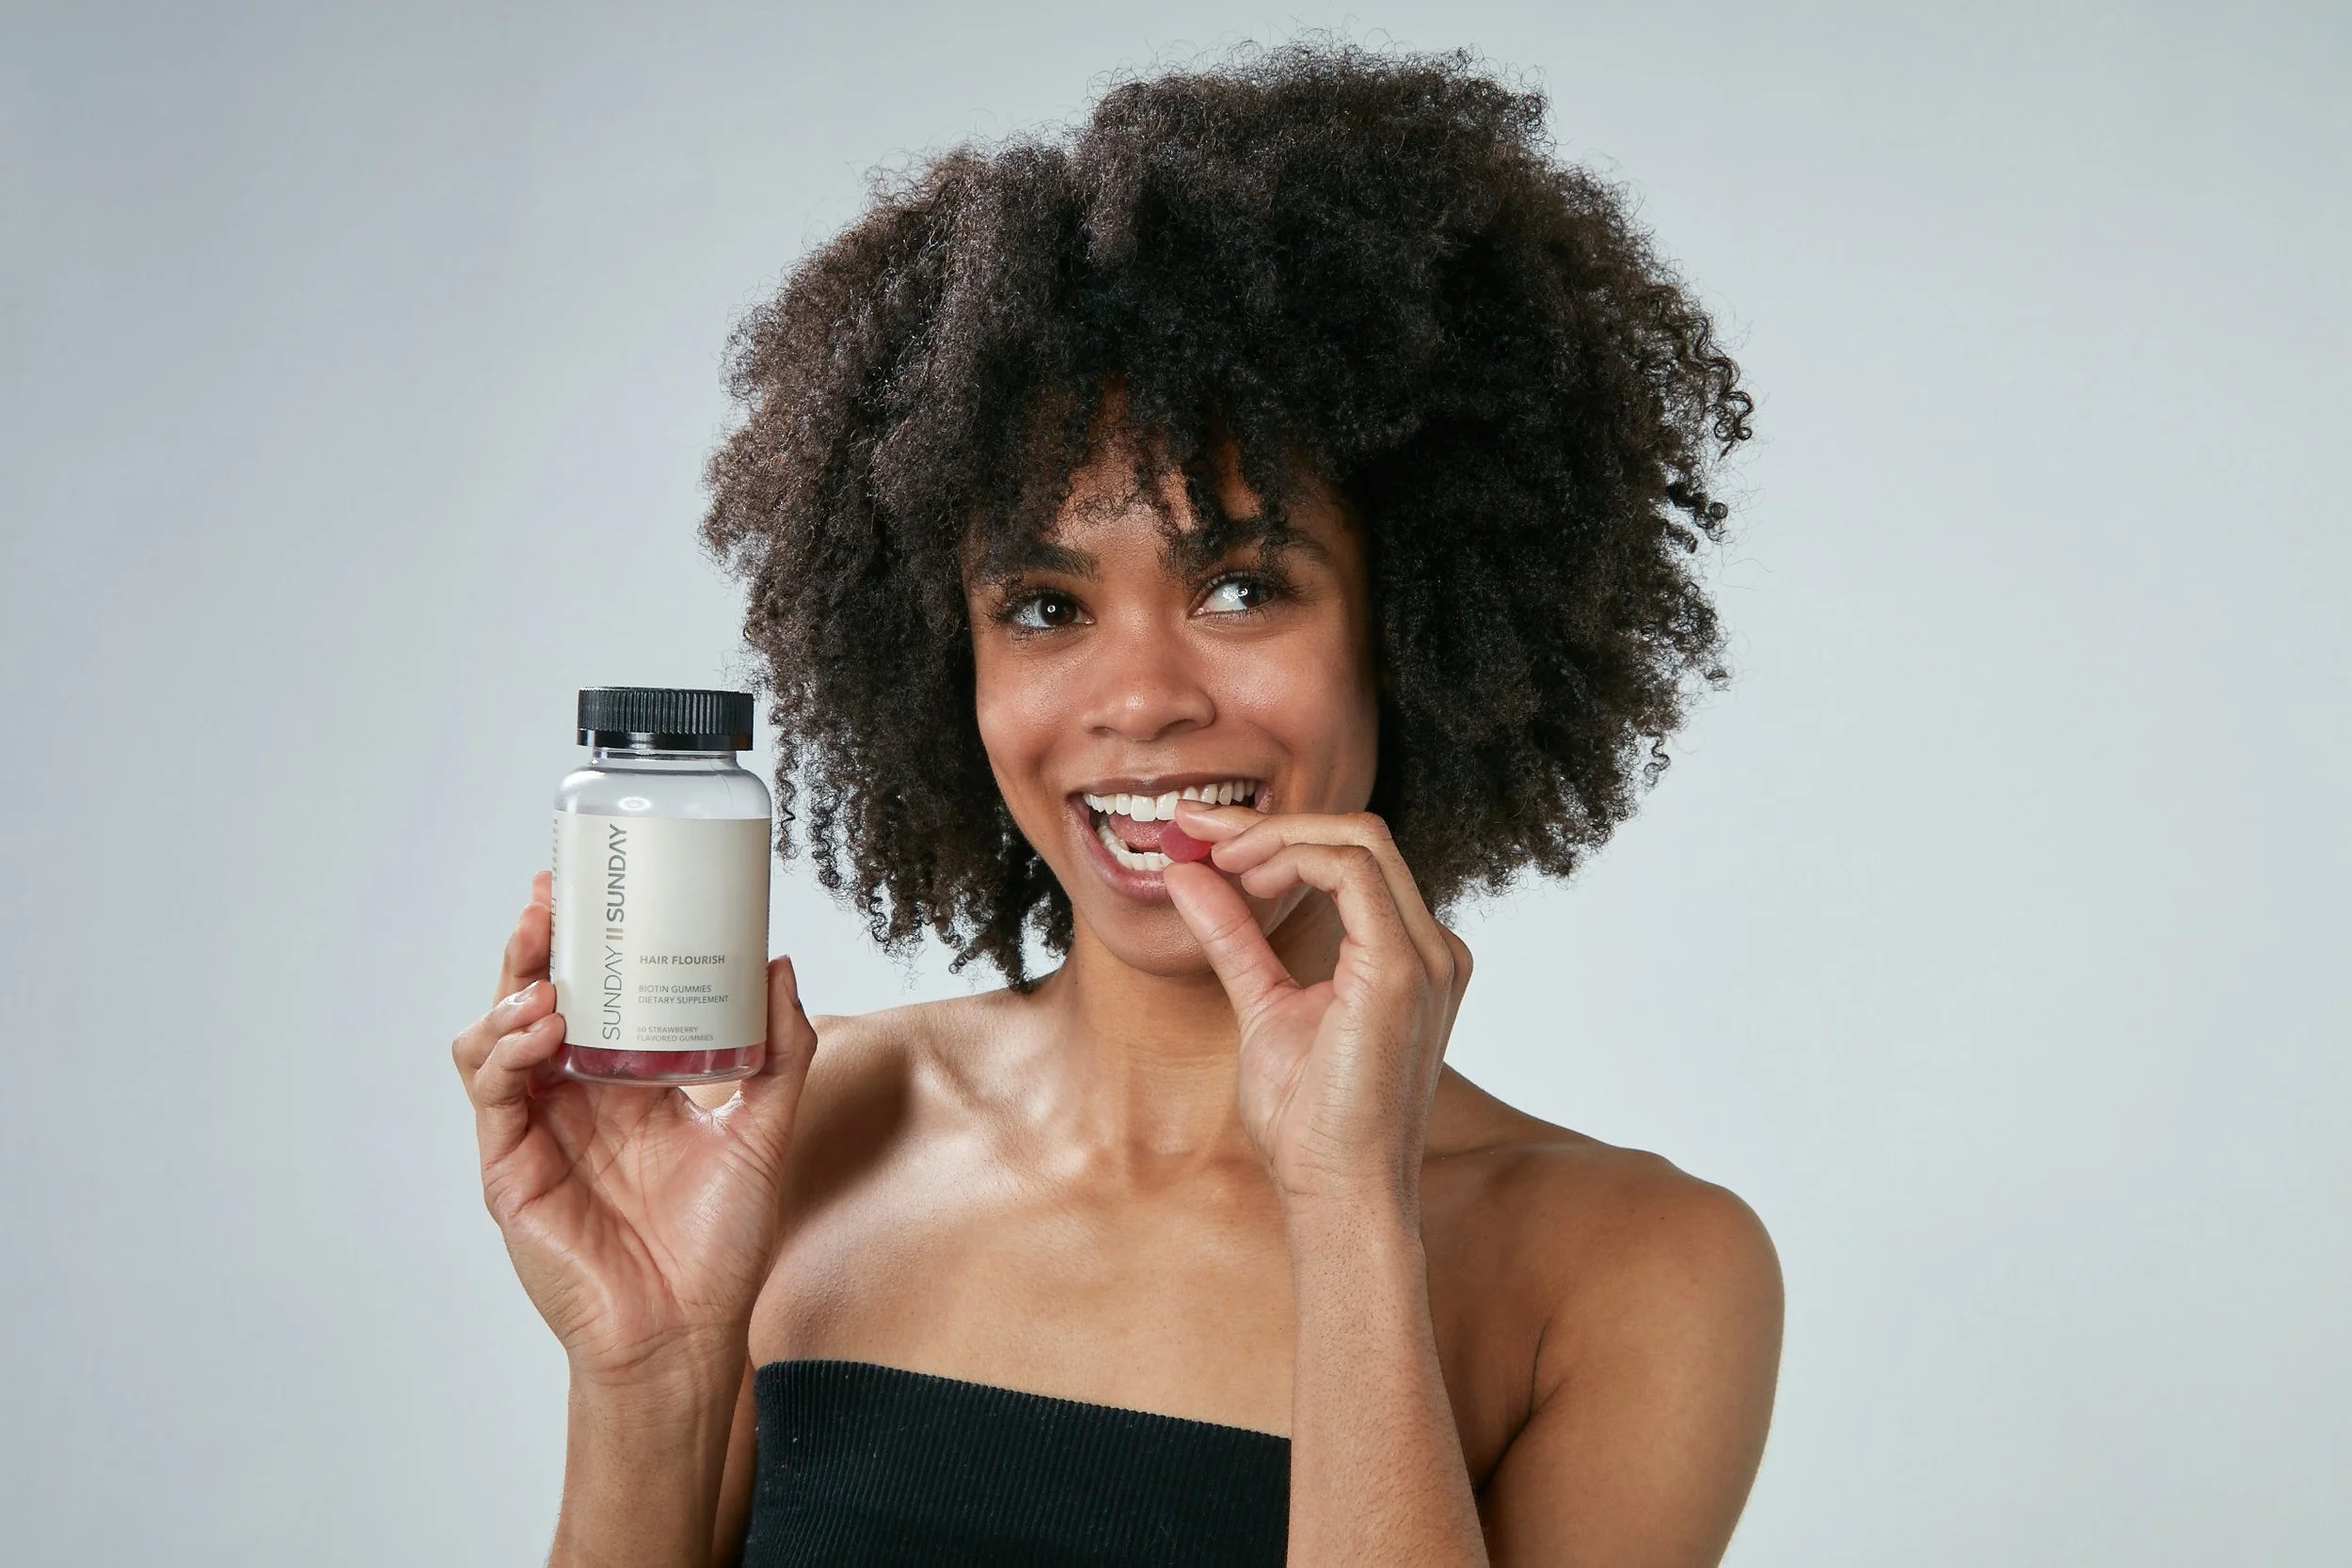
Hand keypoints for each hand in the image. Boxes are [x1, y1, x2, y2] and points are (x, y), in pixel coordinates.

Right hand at [452, 872, 816, 1391]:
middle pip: (534, 1000)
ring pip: (496, 1037)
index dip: (583, 941)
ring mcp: (537, 1131)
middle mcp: (575, 1099)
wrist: (688, 1329)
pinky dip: (505, 1050)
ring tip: (547, 979)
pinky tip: (540, 1030)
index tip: (591, 886)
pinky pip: (492, 1092)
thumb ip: (780, 1050)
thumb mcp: (764, 1130)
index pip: (593, 994)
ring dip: (512, 994)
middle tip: (550, 898)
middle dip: (535, 945)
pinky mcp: (510, 1167)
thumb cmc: (721, 1245)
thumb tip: (779, 963)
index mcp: (626, 1083)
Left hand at [1161, 806, 1471, 1211]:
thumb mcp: (1260, 1005)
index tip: (1202, 836)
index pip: (1348, 857)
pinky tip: (1243, 879)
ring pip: (1357, 839)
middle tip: (1194, 829)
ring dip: (1274, 835)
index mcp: (1408, 953)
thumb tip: (1188, 876)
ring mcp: (1427, 954)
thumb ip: (1233, 938)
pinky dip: (1290, 857)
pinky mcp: (1405, 968)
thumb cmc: (1309, 1123)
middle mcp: (1431, 946)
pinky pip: (1351, 870)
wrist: (1337, 1192)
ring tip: (1214, 859)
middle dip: (1268, 822)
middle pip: (1357, 835)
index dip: (1273, 835)